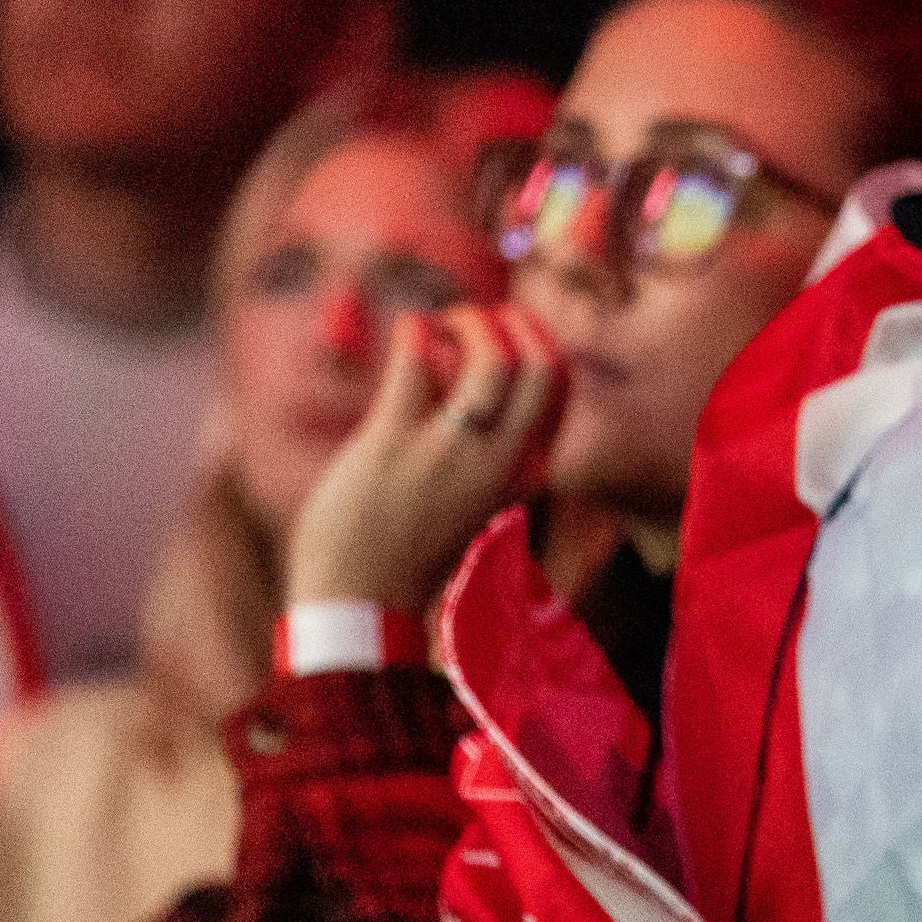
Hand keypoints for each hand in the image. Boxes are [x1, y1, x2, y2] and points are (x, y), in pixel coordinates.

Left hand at [285, 305, 566, 613]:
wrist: (360, 599)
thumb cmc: (410, 546)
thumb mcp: (475, 498)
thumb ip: (486, 450)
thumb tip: (470, 375)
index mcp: (527, 472)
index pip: (561, 390)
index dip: (539, 345)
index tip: (508, 334)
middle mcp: (502, 460)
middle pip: (547, 366)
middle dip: (518, 324)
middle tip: (478, 322)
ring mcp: (452, 450)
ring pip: (496, 357)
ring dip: (471, 322)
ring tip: (444, 325)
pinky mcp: (395, 440)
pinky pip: (418, 358)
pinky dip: (416, 329)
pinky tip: (408, 330)